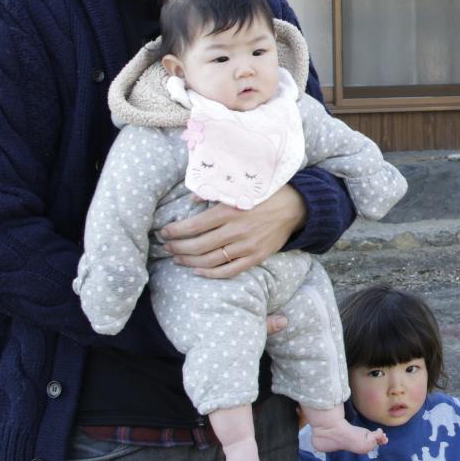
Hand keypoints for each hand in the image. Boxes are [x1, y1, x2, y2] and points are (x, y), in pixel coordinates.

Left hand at [162, 185, 307, 276]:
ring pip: (210, 260)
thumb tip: (192, 199)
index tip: (164, 232)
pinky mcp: (256, 257)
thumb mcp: (240, 186)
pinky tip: (197, 271)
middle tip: (166, 247)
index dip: (175, 232)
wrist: (295, 207)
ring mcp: (247, 246)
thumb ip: (215, 192)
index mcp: (229, 211)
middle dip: (177, 248)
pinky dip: (211, 274)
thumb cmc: (264, 194)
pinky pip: (229, 271)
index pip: (194, 226)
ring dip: (189, 261)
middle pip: (198, 246)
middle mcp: (236, 230)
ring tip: (177, 258)